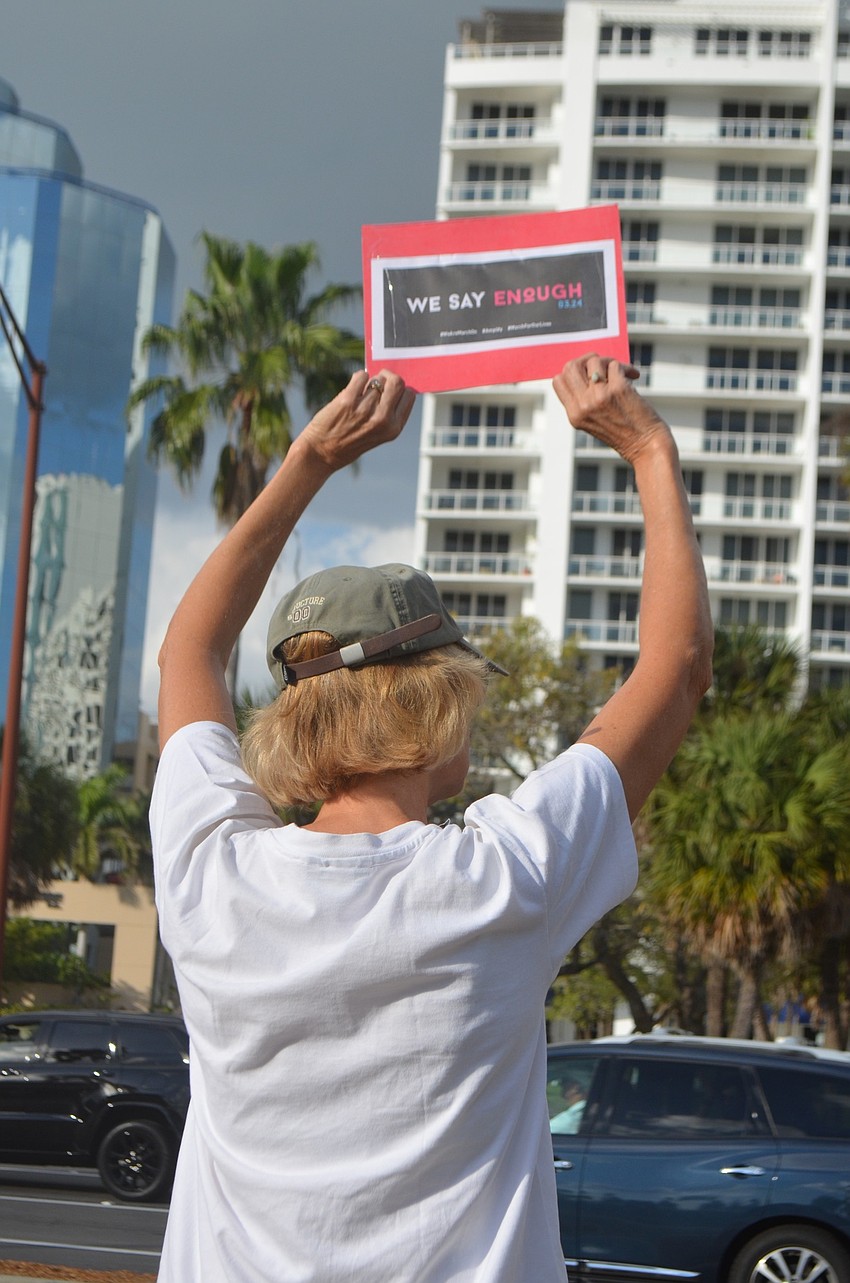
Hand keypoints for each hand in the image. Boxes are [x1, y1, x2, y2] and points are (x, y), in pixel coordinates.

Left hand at [299, 369, 415, 471]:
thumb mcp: (378, 435)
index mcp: (393, 428)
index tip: (390, 388)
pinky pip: (361, 376)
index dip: (400, 388)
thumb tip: (392, 384)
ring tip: (360, 394)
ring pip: (377, 379)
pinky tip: (354, 388)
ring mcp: (365, 409)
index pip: (409, 395)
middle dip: (388, 377)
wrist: (322, 453)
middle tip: (378, 380)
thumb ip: (388, 414)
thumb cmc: (349, 444)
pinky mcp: (348, 400)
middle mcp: (382, 419)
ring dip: (369, 381)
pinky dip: (359, 378)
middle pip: (397, 382)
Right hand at [553, 354, 669, 464]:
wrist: (646, 446)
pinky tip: (634, 376)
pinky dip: (626, 367)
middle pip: (570, 366)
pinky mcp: (618, 389)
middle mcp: (583, 406)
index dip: (573, 371)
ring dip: (609, 362)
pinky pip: (615, 365)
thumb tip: (585, 367)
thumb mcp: (593, 421)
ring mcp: (600, 397)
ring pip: (594, 361)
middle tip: (602, 364)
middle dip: (586, 359)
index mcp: (574, 414)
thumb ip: (584, 400)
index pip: (559, 381)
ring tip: (621, 372)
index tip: (588, 372)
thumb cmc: (624, 433)